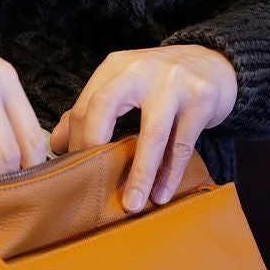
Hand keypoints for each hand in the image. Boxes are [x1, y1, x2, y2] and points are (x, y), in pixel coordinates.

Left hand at [49, 45, 237, 210]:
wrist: (214, 64)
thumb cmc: (161, 83)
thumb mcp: (125, 87)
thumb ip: (92, 110)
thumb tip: (56, 143)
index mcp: (116, 67)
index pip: (86, 105)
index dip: (77, 141)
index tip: (74, 172)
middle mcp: (141, 69)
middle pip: (105, 107)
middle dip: (93, 148)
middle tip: (90, 184)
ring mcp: (174, 82)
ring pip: (151, 134)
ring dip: (140, 174)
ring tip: (132, 205)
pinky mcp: (202, 99)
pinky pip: (181, 144)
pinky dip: (170, 173)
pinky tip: (161, 194)